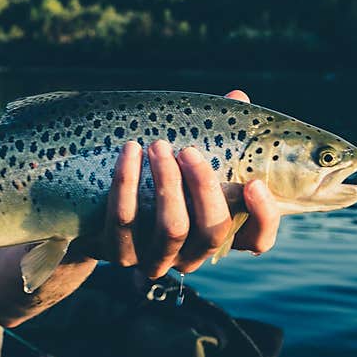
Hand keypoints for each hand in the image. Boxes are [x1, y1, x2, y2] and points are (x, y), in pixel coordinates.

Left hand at [71, 89, 281, 278]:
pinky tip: (129, 152)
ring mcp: (154, 260)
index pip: (256, 241)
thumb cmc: (152, 180)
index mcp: (215, 235)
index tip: (254, 183)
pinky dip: (127, 183)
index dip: (263, 217)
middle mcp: (190, 255)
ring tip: (157, 145)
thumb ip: (216, 135)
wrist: (93, 213)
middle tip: (188, 150)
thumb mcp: (186, 162)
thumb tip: (237, 96)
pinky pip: (123, 221)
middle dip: (204, 186)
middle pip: (212, 230)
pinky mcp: (118, 254)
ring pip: (172, 228)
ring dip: (167, 182)